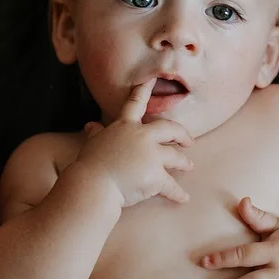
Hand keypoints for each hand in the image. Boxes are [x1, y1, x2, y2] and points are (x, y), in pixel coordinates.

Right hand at [75, 80, 193, 208]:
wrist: (94, 184)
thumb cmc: (89, 166)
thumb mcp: (92, 144)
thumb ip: (97, 134)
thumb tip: (91, 126)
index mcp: (125, 127)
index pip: (135, 104)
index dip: (144, 90)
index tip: (152, 80)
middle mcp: (141, 137)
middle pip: (169, 128)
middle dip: (182, 134)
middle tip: (189, 141)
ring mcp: (151, 156)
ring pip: (175, 157)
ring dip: (184, 162)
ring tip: (189, 166)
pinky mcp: (156, 176)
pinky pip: (171, 186)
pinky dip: (178, 193)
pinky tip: (183, 198)